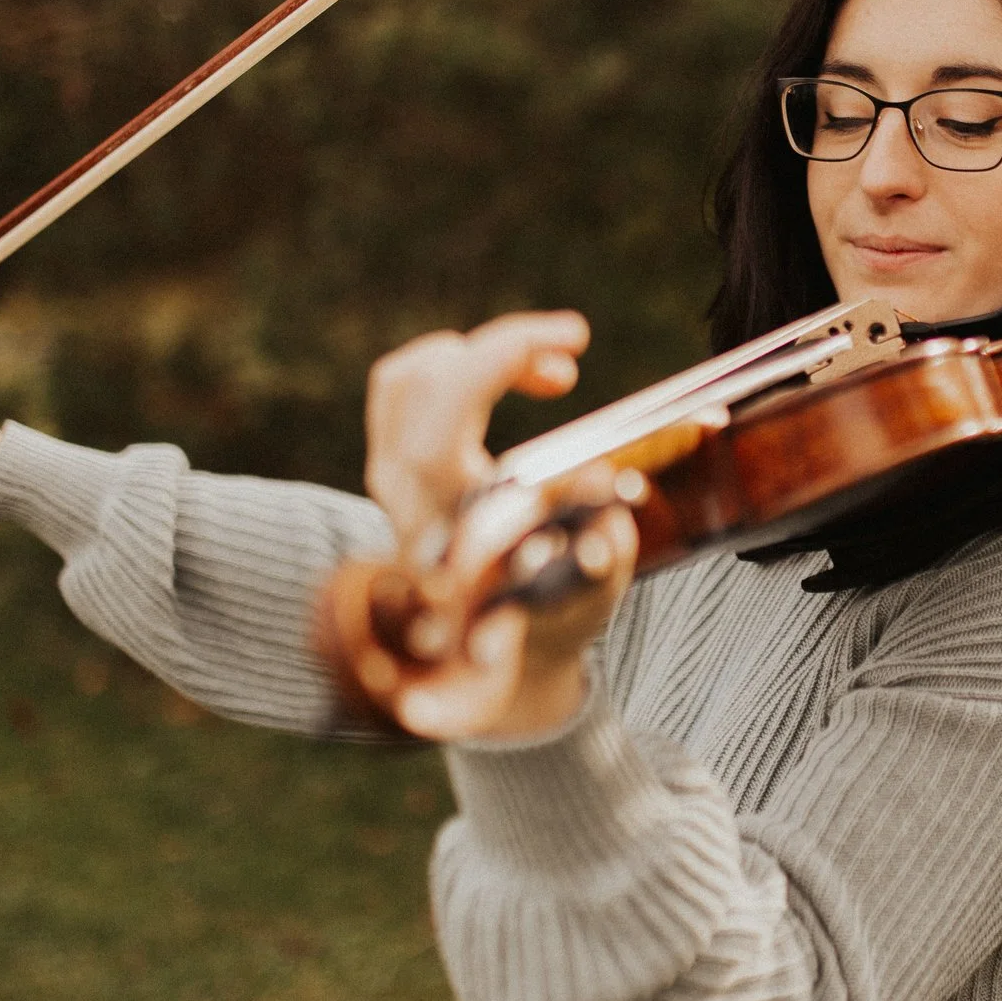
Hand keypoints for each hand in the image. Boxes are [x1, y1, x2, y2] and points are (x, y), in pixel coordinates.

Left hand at [363, 312, 637, 741]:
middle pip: (427, 376)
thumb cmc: (548, 617)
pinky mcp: (391, 467)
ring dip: (482, 356)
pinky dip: (459, 368)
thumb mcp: (589, 591)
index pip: (451, 401)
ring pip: (409, 375)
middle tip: (572, 356)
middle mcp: (404, 492)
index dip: (506, 351)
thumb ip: (601, 553)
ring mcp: (389, 478)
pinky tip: (512, 385)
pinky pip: (407, 387)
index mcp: (450, 513)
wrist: (491, 660)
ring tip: (552, 376)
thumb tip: (612, 503)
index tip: (574, 340)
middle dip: (505, 345)